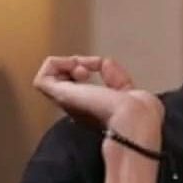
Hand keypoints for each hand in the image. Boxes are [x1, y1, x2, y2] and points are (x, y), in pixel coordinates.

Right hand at [33, 56, 163, 142]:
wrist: (134, 120)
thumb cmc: (140, 113)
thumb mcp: (131, 88)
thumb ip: (116, 76)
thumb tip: (103, 63)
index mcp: (96, 110)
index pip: (81, 87)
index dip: (89, 67)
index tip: (102, 65)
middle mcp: (79, 108)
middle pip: (62, 81)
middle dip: (75, 64)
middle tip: (87, 68)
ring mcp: (68, 103)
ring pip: (48, 79)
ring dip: (63, 63)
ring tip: (81, 68)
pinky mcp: (59, 97)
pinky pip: (41, 78)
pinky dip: (54, 63)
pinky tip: (72, 65)